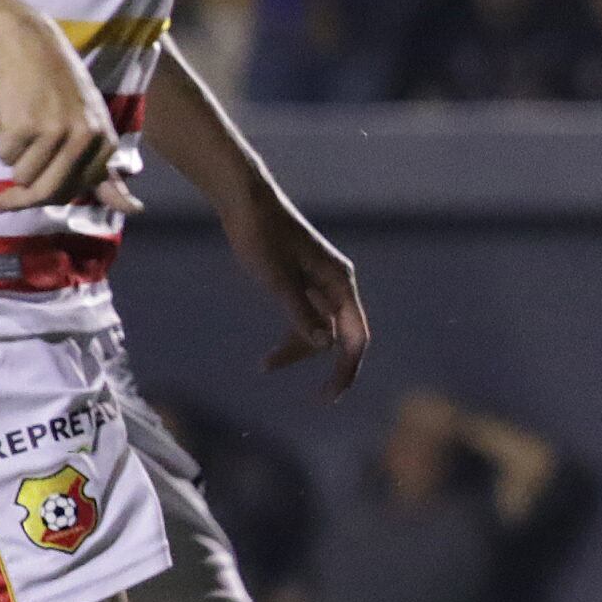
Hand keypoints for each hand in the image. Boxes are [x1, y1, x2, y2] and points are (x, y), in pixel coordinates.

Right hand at [0, 17, 119, 210]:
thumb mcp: (94, 129)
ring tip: (20, 133)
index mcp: (106, 144)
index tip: (25, 199)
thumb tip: (135, 210)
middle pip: (48, 192)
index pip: (76, 191)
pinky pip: (5, 155)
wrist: (31, 49)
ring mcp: (57, 131)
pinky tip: (11, 118)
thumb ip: (107, 174)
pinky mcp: (27, 124)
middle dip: (19, 201)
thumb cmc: (60, 93)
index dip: (47, 199)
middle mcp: (87, 139)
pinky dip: (2, 143)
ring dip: (13, 163)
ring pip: (22, 176)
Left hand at [234, 196, 369, 397]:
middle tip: (318, 398)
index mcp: (340, 283)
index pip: (356, 336)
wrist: (245, 203)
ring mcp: (321, 285)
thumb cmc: (262, 237)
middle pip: (342, 337)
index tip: (332, 394)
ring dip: (299, 351)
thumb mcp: (277, 278)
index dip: (348, 368)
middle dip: (327, 366)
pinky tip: (272, 352)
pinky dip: (293, 336)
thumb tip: (323, 346)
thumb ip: (301, 312)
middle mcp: (337, 285)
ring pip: (321, 330)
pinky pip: (306, 319)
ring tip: (265, 365)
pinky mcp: (302, 283)